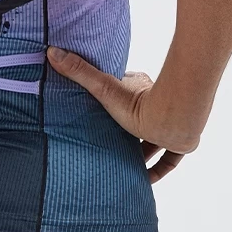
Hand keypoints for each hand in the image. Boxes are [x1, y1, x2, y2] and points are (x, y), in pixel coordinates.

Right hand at [46, 46, 198, 183]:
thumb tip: (52, 51)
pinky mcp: (179, 144)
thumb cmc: (139, 104)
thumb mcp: (104, 88)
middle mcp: (156, 104)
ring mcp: (168, 126)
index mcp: (139, 88)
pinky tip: (147, 180)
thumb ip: (80, 72)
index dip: (110, 97)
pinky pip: (169, 159)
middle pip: (137, 116)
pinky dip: (159, 169)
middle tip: (106, 139)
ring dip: (141, 150)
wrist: (174, 121)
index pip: (123, 89)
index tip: (96, 108)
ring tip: (121, 162)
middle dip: (124, 128)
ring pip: (153, 139)